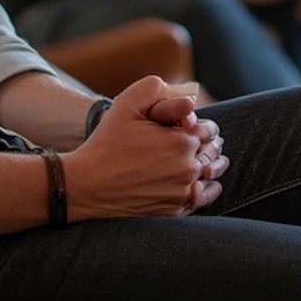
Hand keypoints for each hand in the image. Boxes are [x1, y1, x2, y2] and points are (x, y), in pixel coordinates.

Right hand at [61, 77, 228, 221]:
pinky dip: (205, 190)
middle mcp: (188, 169)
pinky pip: (202, 199)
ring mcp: (183, 193)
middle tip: (195, 139)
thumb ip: (156, 88)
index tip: (187, 123)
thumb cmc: (107, 142)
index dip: (197, 123)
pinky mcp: (175, 211)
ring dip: (209, 166)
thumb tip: (188, 98)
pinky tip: (199, 183)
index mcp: (182, 141)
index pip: (208, 129)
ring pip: (209, 176)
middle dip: (206, 143)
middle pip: (212, 152)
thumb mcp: (126, 103)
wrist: (89, 184)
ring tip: (203, 160)